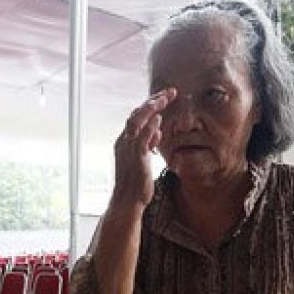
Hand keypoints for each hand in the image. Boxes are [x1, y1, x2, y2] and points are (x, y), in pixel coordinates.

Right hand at [110, 88, 175, 210]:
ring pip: (136, 122)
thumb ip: (149, 143)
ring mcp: (128, 149)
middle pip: (136, 114)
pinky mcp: (135, 159)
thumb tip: (158, 131)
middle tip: (169, 92)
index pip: (137, 116)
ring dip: (150, 109)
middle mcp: (124, 141)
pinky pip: (141, 139)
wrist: (127, 200)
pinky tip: (159, 120)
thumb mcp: (144, 158)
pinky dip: (149, 128)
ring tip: (163, 99)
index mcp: (125, 140)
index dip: (151, 104)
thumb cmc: (136, 181)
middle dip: (153, 100)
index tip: (166, 96)